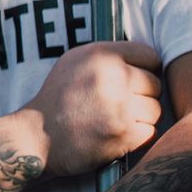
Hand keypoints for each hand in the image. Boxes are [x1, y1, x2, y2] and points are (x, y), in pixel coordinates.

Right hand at [25, 40, 161, 176]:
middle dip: (141, 95)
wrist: (37, 136)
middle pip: (155, 84)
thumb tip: (147, 59)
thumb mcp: (74, 61)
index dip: (143, 68)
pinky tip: (115, 133)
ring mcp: (119, 106)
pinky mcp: (123, 134)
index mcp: (100, 55)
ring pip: (155, 109)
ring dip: (140, 117)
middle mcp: (112, 77)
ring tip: (115, 118)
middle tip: (118, 103)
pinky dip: (136, 136)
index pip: (149, 55)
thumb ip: (108, 56)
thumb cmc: (57, 98)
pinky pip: (150, 131)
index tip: (131, 79)